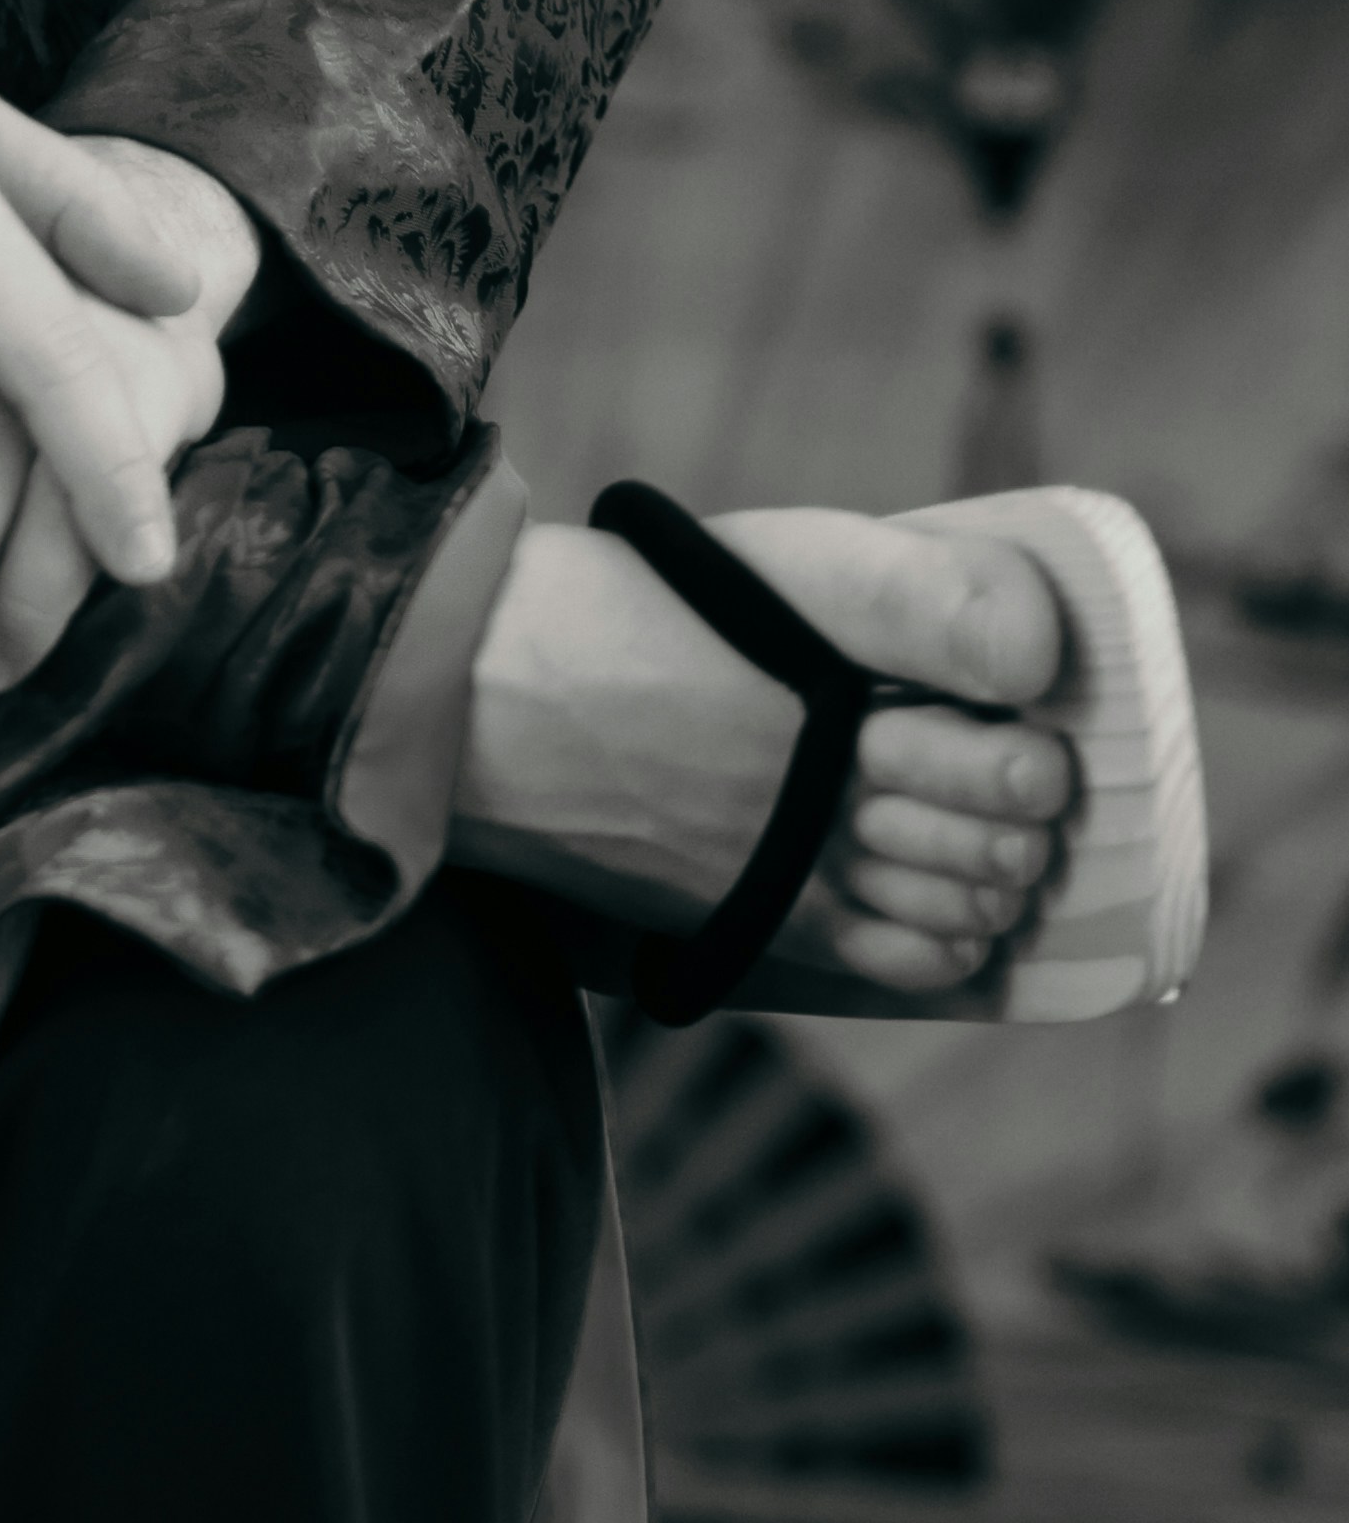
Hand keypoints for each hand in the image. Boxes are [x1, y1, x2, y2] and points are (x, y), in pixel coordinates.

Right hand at [452, 510, 1077, 999]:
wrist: (479, 690)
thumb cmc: (634, 606)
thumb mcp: (779, 561)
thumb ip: (918, 595)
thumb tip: (1044, 649)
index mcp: (835, 703)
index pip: (1006, 764)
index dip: (1038, 752)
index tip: (1026, 718)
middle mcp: (821, 804)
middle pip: (990, 845)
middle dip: (1022, 816)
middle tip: (1011, 774)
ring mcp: (787, 872)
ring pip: (952, 909)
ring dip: (991, 878)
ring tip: (981, 834)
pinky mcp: (748, 916)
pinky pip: (888, 961)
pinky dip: (943, 944)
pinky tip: (947, 907)